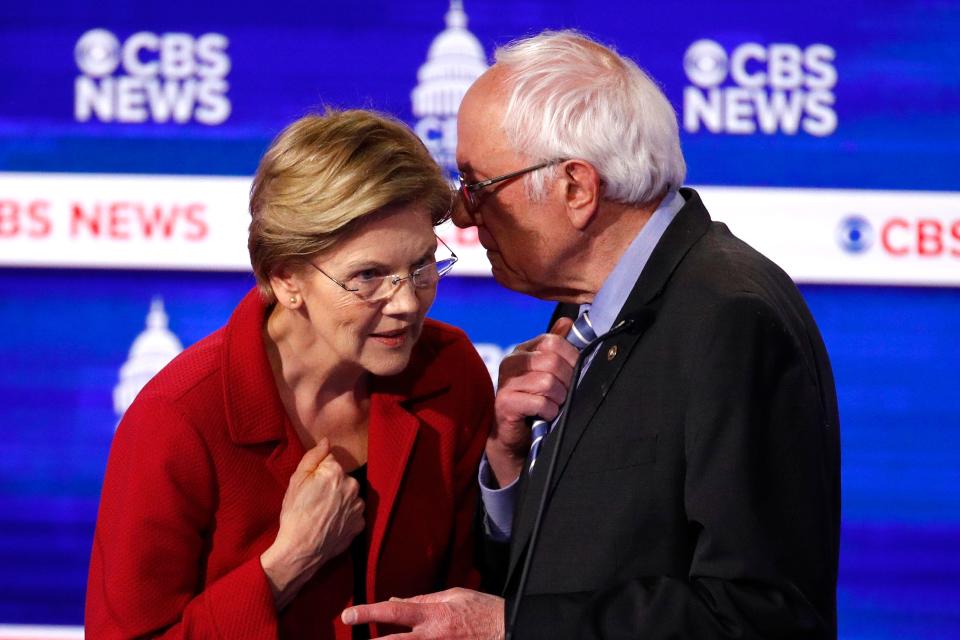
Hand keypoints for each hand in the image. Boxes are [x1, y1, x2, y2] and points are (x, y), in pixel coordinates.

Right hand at [261, 438, 364, 608]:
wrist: (301, 549)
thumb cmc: (295, 514)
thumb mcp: (296, 480)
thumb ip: (313, 457)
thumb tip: (327, 441)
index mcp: (337, 472)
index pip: (331, 462)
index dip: (319, 473)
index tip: (311, 486)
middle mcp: (353, 486)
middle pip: (343, 478)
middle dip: (333, 485)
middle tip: (316, 501)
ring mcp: (359, 506)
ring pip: (350, 496)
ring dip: (342, 500)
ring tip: (324, 514)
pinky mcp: (360, 524)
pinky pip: (354, 514)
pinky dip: (346, 516)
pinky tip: (332, 523)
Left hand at [341, 588, 503, 639]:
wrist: (507, 630)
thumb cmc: (482, 609)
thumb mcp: (453, 595)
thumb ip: (422, 600)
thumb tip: (395, 602)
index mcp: (433, 614)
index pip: (394, 612)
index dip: (368, 612)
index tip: (348, 614)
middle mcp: (431, 636)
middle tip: (352, 634)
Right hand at [487, 317, 578, 486]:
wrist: (514, 436)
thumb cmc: (534, 401)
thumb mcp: (546, 371)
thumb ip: (556, 346)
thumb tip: (567, 322)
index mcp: (522, 350)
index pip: (554, 342)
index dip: (571, 358)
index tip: (572, 374)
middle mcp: (511, 362)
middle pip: (553, 362)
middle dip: (566, 382)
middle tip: (564, 395)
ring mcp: (506, 382)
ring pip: (548, 383)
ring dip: (558, 399)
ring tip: (554, 405)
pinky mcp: (505, 403)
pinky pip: (540, 403)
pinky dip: (549, 412)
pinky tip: (545, 415)